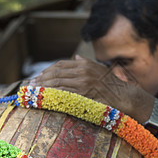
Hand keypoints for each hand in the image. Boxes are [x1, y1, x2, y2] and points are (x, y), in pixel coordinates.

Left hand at [35, 55, 153, 123]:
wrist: (127, 97)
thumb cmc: (113, 86)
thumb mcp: (100, 70)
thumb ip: (85, 64)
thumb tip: (74, 58)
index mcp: (85, 64)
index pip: (60, 65)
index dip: (46, 72)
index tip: (37, 78)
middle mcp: (83, 71)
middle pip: (56, 74)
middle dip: (41, 80)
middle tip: (30, 87)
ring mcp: (84, 83)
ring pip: (57, 84)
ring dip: (43, 89)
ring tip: (33, 93)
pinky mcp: (84, 95)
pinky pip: (64, 95)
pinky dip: (52, 97)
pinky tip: (44, 99)